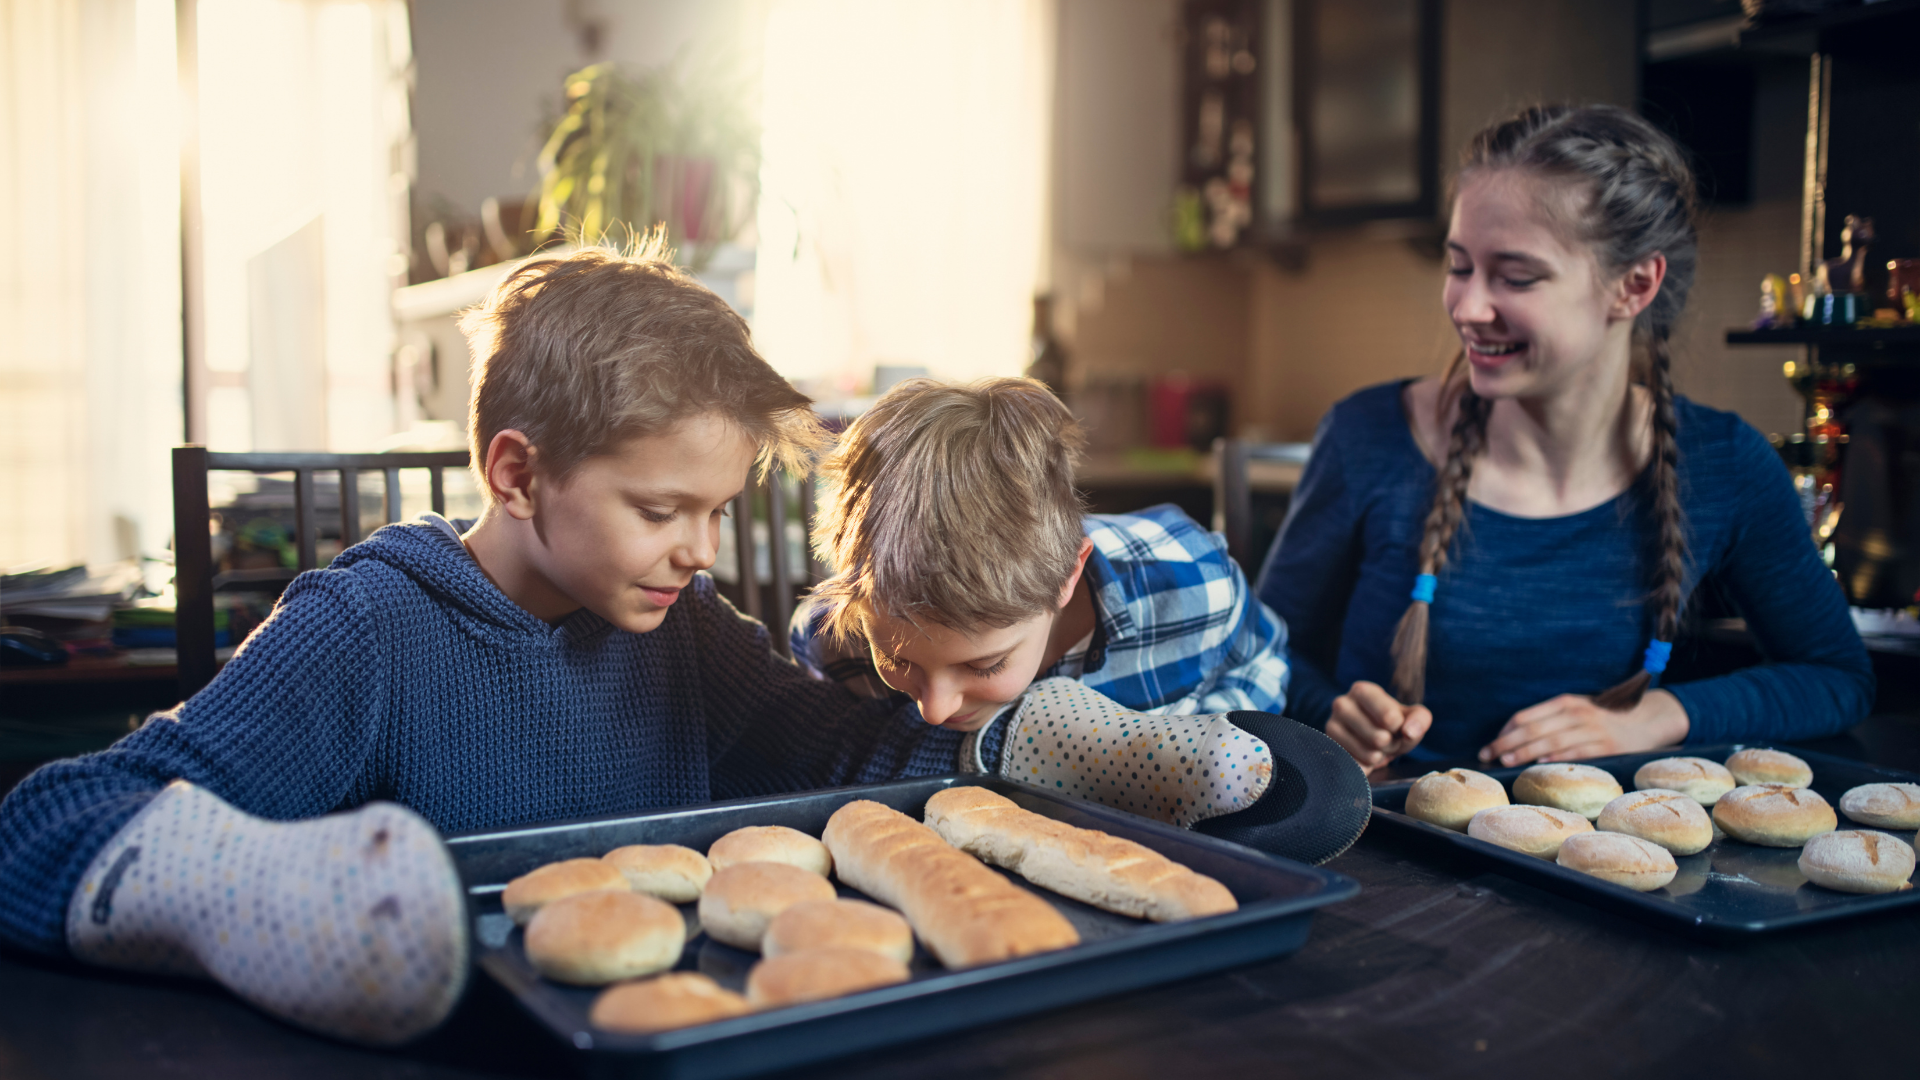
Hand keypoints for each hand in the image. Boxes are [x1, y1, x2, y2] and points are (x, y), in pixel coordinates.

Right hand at [1327, 681, 1431, 770]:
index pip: (1390, 717)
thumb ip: (1419, 719)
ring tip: (1376, 748)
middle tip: (1387, 739)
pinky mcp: (1329, 748)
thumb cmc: (1393, 723)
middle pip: (1379, 738)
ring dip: (1380, 756)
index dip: (1399, 728)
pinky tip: (1364, 756)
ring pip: (1368, 754)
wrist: (1372, 736)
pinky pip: (1357, 766)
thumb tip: (1409, 732)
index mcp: (1362, 691)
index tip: (1395, 724)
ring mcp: (1331, 726)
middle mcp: (1342, 704)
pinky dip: (1367, 766)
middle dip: (1391, 744)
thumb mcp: (1413, 716)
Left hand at [1479, 689, 1689, 766]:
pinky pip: (1577, 753)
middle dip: (1507, 742)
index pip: (1527, 716)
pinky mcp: (1607, 747)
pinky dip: (1557, 758)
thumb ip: (1550, 720)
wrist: (1648, 720)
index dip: (1505, 731)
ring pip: (1551, 740)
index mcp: (1565, 703)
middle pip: (1534, 728)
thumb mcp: (1577, 711)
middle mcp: (1576, 713)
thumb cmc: (1604, 719)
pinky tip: (1541, 763)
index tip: (1489, 745)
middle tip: (1488, 755)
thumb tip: (1514, 737)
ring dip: (1526, 751)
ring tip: (1506, 760)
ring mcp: (1592, 730)